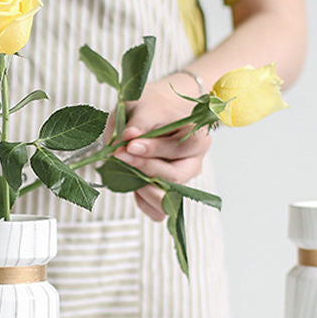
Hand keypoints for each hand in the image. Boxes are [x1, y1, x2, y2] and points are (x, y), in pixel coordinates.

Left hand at [113, 76, 210, 221]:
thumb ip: (136, 122)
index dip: (154, 148)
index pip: (180, 148)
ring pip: (168, 198)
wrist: (157, 115)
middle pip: (175, 175)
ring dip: (141, 187)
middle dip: (144, 167)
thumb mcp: (143, 107)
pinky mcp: (169, 194)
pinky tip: (128, 182)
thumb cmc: (152, 110)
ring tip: (122, 170)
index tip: (130, 144)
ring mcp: (183, 180)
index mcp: (196, 136)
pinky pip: (158, 211)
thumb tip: (127, 137)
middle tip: (120, 155)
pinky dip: (141, 201)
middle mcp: (194, 161)